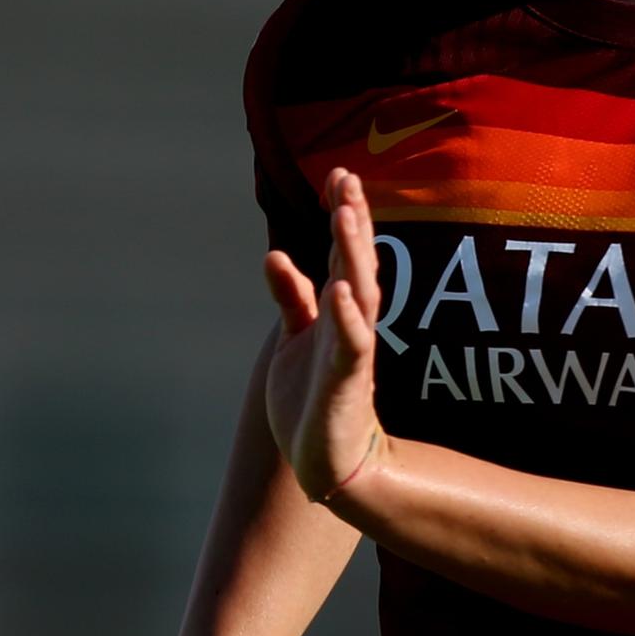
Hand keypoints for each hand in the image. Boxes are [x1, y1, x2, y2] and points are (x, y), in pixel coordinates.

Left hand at [258, 171, 389, 508]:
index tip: (340, 174)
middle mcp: (350, 324)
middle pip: (356, 263)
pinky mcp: (346, 382)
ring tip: (345, 216)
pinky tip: (337, 291)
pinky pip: (350, 345)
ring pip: (359, 294)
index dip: (345, 214)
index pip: (345, 253)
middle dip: (353, 221)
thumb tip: (276, 255)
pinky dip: (345, 318)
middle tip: (347, 179)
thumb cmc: (312, 398)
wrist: (324, 461)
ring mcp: (351, 351)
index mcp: (338, 312)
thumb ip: (292, 298)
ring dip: (354, 256)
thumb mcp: (295, 338)